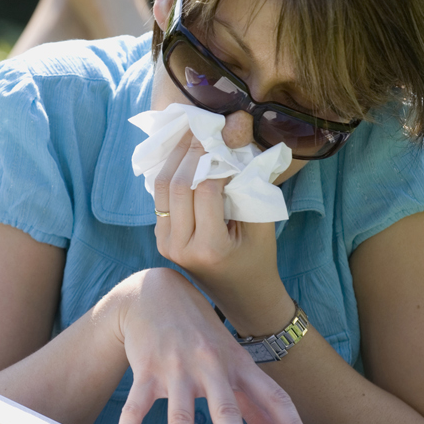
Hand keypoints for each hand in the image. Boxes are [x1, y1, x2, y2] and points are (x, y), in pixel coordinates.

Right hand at [103, 268, 313, 423]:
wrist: (155, 293)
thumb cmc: (199, 332)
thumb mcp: (232, 359)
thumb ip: (254, 399)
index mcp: (238, 364)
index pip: (273, 396)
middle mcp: (211, 365)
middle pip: (225, 407)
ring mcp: (177, 367)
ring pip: (181, 414)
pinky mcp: (147, 369)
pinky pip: (135, 407)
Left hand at [151, 131, 290, 329]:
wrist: (242, 296)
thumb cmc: (259, 260)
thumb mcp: (263, 225)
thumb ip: (251, 188)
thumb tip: (235, 144)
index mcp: (209, 248)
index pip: (205, 190)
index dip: (215, 161)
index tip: (226, 141)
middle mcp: (180, 247)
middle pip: (177, 185)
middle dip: (190, 152)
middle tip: (204, 127)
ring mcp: (166, 244)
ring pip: (161, 188)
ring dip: (175, 157)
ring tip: (190, 134)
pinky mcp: (161, 238)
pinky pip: (160, 198)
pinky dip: (170, 173)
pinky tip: (183, 155)